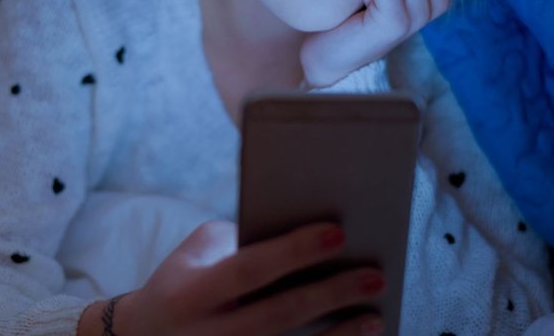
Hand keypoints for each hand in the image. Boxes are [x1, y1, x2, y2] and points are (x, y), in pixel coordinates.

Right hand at [82, 220, 384, 335]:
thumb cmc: (179, 285)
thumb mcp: (193, 254)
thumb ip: (238, 239)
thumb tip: (300, 228)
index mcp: (191, 294)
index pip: (249, 270)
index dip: (294, 251)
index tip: (339, 233)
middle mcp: (206, 335)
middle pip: (278, 315)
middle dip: (330, 295)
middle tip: (373, 276)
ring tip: (374, 314)